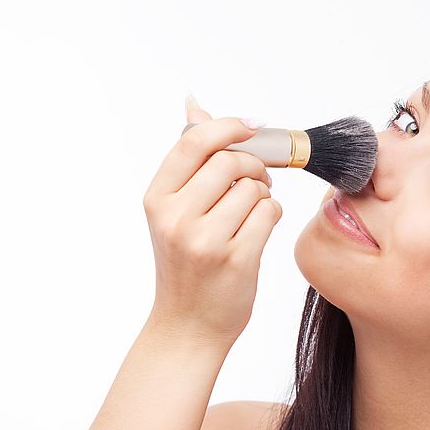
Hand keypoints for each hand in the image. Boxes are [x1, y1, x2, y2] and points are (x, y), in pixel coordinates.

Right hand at [142, 96, 281, 344]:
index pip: (194, 141)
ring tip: (253, 212)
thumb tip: (194, 103)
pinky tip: (259, 231)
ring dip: (265, 195)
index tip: (253, 127)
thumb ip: (189, 160)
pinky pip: (270, 214)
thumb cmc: (187, 264)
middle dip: (255, 166)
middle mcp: (175, 217)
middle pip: (232, 161)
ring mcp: (205, 240)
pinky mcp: (236, 259)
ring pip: (255, 188)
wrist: (188, 326)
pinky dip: (272, 216)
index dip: (229, 126)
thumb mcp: (174, 211)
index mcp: (157, 199)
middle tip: (257, 181)